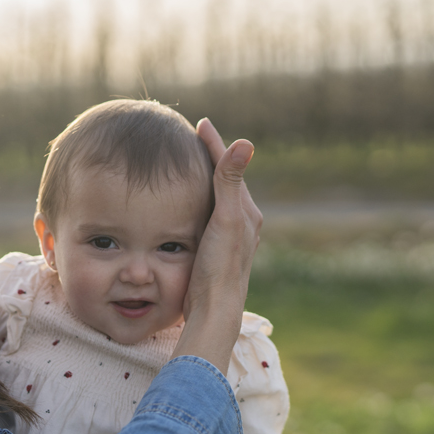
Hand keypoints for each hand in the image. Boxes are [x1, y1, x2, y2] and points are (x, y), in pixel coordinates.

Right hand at [171, 118, 262, 370]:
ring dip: (205, 179)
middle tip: (195, 136)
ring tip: (190, 163)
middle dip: (212, 158)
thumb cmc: (219, 267)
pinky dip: (199, 201)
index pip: (230, 167)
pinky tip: (186, 205)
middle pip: (226, 180)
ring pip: (217, 198)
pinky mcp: (217, 251)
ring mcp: (230, 238)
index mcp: (247, 212)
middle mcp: (243, 223)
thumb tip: (245, 142)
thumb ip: (230, 181)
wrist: (214, 310)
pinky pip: (209, 215)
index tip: (201, 123)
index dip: (215, 144)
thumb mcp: (226, 220)